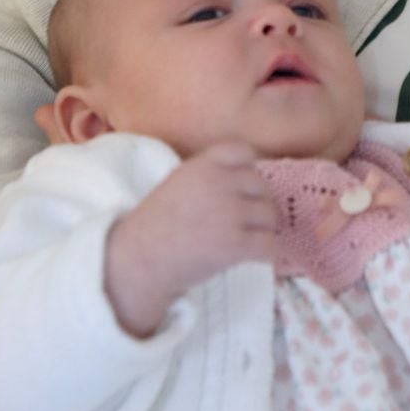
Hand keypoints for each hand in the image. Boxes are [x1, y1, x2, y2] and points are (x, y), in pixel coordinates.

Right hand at [105, 140, 276, 337]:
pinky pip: (270, 244)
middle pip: (261, 185)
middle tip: (244, 222)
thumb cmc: (156, 224)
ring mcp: (230, 213)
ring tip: (246, 240)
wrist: (139, 259)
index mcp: (203, 165)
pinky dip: (265, 253)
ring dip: (263, 228)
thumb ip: (208, 174)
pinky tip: (251, 257)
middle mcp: (219, 183)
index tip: (239, 190)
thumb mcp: (178, 182)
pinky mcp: (236, 244)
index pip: (243, 152)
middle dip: (256, 203)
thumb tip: (245, 179)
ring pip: (270, 215)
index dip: (246, 171)